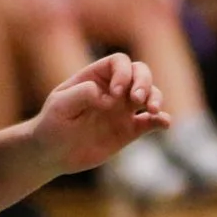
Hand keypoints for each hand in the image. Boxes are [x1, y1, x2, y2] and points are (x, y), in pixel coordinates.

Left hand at [32, 52, 171, 174]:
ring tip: (153, 110)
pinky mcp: (129, 130)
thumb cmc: (51, 125)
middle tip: (136, 99)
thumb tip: (106, 95)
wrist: (51, 153)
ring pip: (150, 94)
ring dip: (156, 98)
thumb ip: (81, 94)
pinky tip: (164, 123)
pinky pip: (151, 122)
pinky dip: (161, 121)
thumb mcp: (59, 106)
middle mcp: (113, 90)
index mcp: (95, 77)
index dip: (123, 73)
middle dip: (144, 82)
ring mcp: (122, 109)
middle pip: (140, 72)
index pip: (119, 62)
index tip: (115, 93)